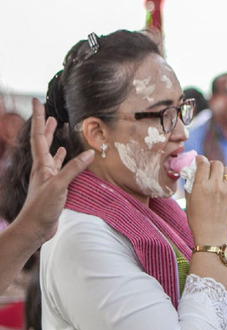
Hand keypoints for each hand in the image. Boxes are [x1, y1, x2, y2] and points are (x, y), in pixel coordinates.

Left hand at [17, 99, 94, 244]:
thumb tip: (89, 153)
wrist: (34, 228)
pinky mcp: (54, 186)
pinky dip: (64, 158)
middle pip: (43, 142)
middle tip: (49, 112)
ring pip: (51, 153)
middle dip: (46, 126)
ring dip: (54, 139)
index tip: (37, 101)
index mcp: (41, 165)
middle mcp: (43, 168)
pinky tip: (67, 155)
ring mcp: (48, 177)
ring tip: (59, 127)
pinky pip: (60, 167)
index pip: (39, 136)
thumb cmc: (42, 207)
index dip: (40, 118)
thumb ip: (73, 169)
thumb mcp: (58, 186)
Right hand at [185, 156, 226, 243]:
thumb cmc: (197, 218)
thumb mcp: (189, 199)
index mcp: (201, 185)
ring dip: (221, 171)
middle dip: (211, 164)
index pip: (203, 163)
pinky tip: (222, 190)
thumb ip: (191, 183)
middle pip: (217, 163)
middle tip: (208, 169)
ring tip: (217, 178)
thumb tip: (193, 171)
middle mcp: (216, 185)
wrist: (213, 234)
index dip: (200, 159)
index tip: (199, 161)